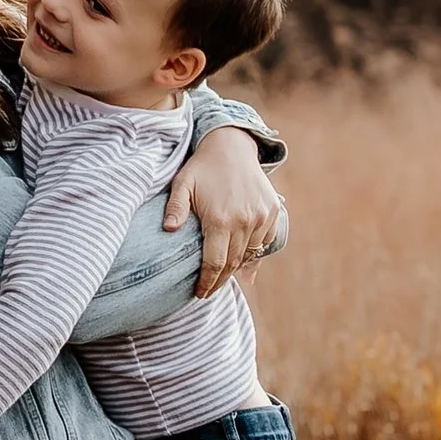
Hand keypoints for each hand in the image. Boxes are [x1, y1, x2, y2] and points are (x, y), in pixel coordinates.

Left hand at [165, 125, 287, 299]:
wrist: (232, 145)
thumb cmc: (202, 167)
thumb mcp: (182, 184)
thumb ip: (175, 208)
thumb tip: (168, 230)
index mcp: (220, 219)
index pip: (214, 263)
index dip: (207, 282)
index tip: (200, 293)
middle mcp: (244, 221)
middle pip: (232, 263)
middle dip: (220, 280)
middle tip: (209, 291)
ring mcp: (261, 217)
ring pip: (249, 253)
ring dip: (236, 266)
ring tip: (222, 275)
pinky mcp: (272, 211)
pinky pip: (264, 241)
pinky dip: (253, 251)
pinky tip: (241, 258)